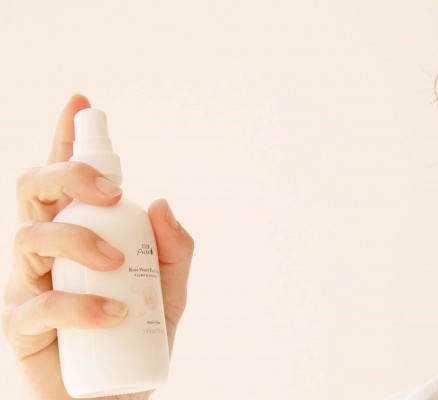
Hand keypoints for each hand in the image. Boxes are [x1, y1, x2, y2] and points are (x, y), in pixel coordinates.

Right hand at [1, 94, 193, 399]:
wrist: (119, 394)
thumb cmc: (139, 333)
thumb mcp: (171, 288)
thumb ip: (175, 247)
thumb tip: (164, 202)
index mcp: (79, 231)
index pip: (65, 178)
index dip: (67, 137)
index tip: (82, 102)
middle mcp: (47, 250)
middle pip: (34, 190)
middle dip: (68, 175)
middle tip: (112, 192)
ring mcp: (29, 284)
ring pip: (30, 237)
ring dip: (78, 241)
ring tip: (117, 265)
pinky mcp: (22, 326)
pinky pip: (39, 304)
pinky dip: (80, 305)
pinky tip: (115, 313)